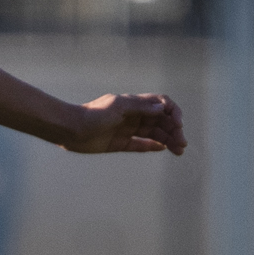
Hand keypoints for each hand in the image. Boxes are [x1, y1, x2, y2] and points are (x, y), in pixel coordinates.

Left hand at [56, 93, 187, 156]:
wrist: (71, 129)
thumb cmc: (93, 115)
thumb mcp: (118, 107)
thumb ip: (140, 107)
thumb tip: (162, 108)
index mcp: (134, 103)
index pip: (161, 104)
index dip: (172, 112)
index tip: (178, 124)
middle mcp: (133, 115)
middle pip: (160, 121)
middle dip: (174, 130)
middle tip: (182, 143)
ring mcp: (127, 129)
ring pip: (153, 134)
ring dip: (167, 140)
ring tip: (178, 150)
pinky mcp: (121, 143)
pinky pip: (141, 144)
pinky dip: (153, 146)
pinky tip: (163, 149)